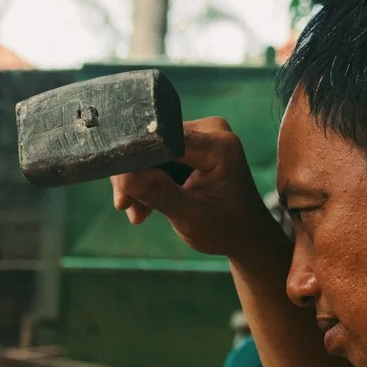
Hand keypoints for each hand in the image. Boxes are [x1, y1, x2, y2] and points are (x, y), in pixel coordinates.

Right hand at [111, 117, 286, 268]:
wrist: (245, 236)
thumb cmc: (225, 228)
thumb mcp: (189, 216)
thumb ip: (158, 193)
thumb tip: (124, 176)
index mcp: (219, 145)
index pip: (165, 139)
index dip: (137, 158)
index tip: (121, 187)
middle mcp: (211, 130)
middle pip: (156, 143)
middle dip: (136, 175)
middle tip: (124, 206)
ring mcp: (202, 135)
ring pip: (154, 152)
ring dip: (140, 181)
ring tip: (135, 212)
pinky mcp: (193, 145)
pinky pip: (160, 157)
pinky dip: (149, 180)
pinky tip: (143, 206)